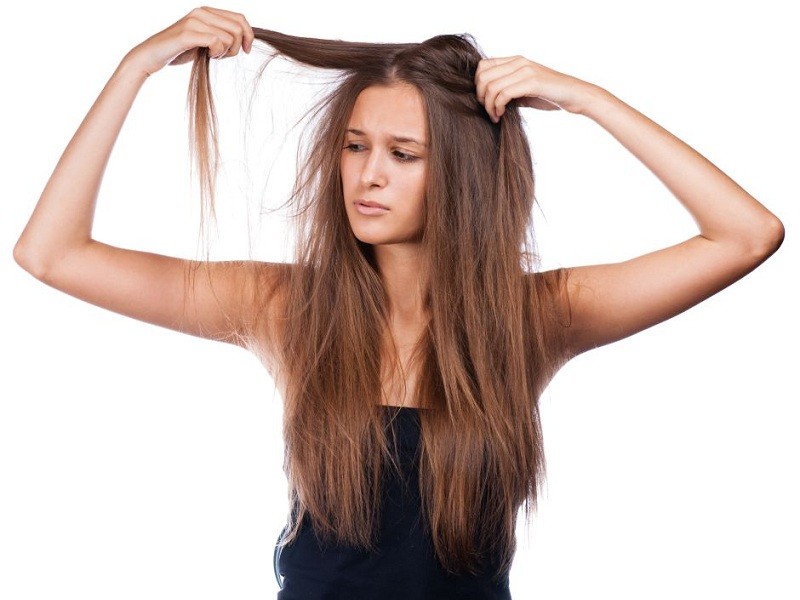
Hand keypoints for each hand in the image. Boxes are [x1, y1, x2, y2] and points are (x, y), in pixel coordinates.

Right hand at [123, 6, 254, 76]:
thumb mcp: (205, 41)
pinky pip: (216, 42)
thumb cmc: (180, 51)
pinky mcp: (188, 33)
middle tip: (223, 56)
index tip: (247, 50)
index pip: (240, 18)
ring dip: (225, 52)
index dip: (249, 36)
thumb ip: (222, 36)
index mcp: (207, 11)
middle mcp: (201, 12)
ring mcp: (194, 21)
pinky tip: (208, 56)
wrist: (152, 56)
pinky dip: (216, 53)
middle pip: (238, 28)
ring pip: (229, 37)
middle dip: (237, 47)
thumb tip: (246, 40)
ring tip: (212, 55)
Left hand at [475, 56, 595, 120]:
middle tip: (488, 111)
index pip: (482, 66)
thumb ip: (507, 88)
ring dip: (489, 105)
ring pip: (491, 86)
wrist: (575, 96)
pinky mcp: (531, 82)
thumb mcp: (524, 89)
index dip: (478, 85)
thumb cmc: (549, 96)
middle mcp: (518, 61)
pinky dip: (497, 107)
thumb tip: (485, 97)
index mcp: (515, 60)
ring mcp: (525, 70)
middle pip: (483, 76)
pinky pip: (503, 94)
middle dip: (480, 97)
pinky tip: (501, 116)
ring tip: (495, 116)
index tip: (485, 101)